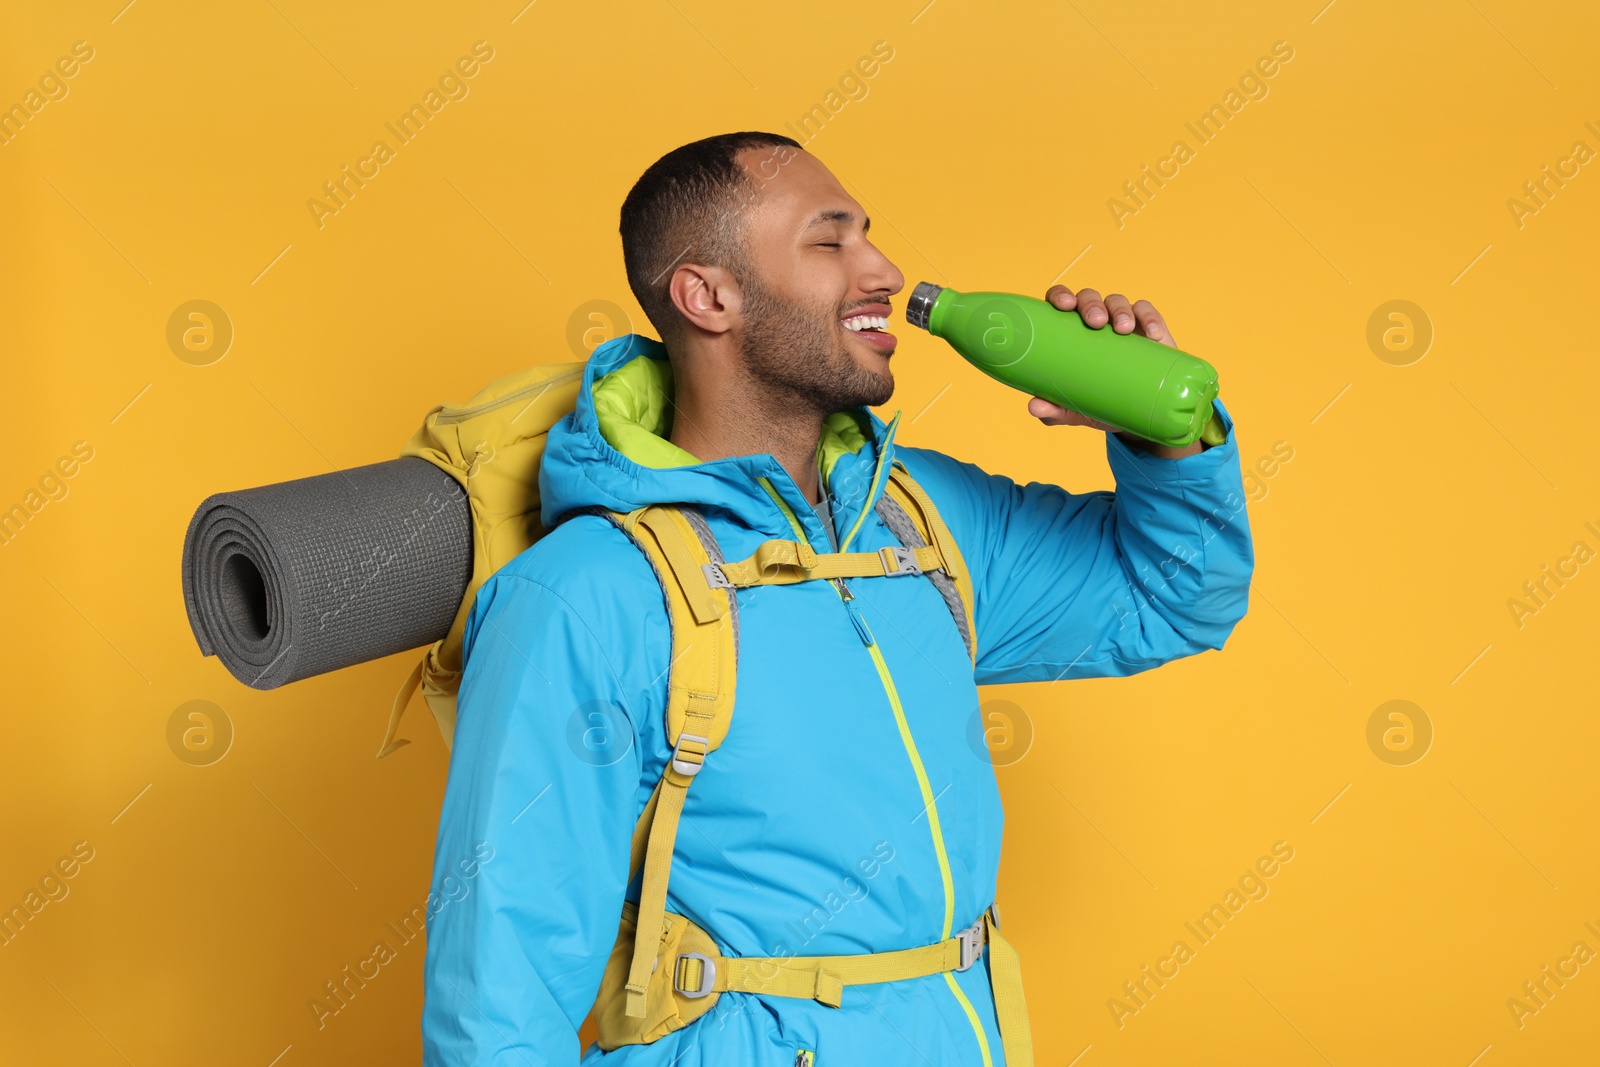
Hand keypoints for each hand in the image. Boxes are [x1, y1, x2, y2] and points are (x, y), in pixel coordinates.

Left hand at [1028, 284, 1202, 457]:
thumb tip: (1034, 407)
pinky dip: (1150, 318)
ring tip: (1124, 329)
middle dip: (1091, 304)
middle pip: (1088, 297)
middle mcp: (1094, 320)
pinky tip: (1152, 334)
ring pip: (1118, 301)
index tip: (1064, 305)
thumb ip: (1053, 409)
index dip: (1061, 296)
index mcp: (1069, 330)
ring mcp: (1121, 321)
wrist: (1135, 416)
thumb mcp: (1073, 409)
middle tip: (1096, 321)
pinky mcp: (1148, 329)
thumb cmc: (1096, 403)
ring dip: (1120, 309)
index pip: (1060, 301)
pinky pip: (1148, 313)